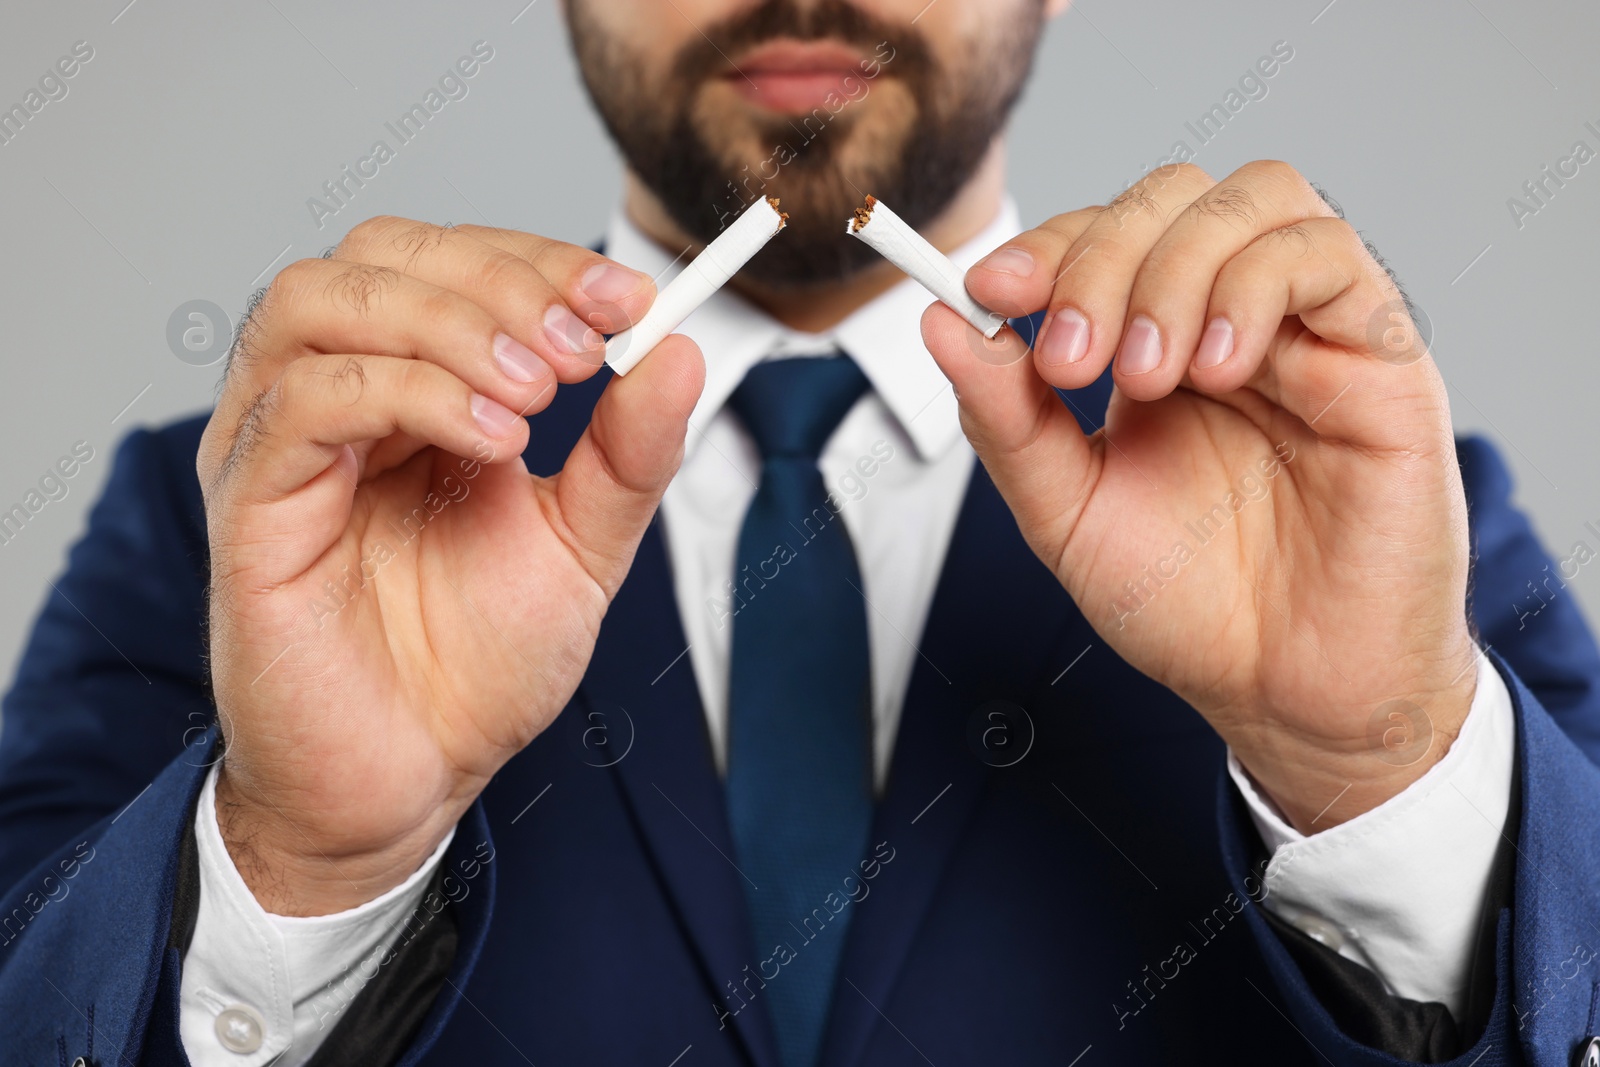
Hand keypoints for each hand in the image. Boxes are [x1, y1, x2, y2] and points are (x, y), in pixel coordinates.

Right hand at [200, 216, 703, 913]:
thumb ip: (627, 450)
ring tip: (539, 392)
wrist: (413, 780)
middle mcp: (334, 398)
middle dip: (500, 280)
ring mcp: (281, 444)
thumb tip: (678, 346)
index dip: (540, 263)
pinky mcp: (250, 506)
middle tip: (586, 345)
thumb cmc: (476, 665)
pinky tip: (492, 441)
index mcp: (407, 391)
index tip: (629, 298)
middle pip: (380, 253)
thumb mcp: (583, 543)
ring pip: (322, 301)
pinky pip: (304, 401)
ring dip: (448, 323)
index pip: (450, 263)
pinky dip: (407, 392)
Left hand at [924, 161, 1478, 832]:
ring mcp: (1308, 329)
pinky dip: (1257, 287)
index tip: (988, 289)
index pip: (1104, 235)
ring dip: (1176, 268)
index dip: (1045, 246)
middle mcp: (1233, 318)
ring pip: (1256, 197)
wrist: (1286, 692)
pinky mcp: (1381, 356)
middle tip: (1073, 361)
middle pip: (1171, 196)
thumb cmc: (1190, 606)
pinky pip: (1331, 254)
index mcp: (1156, 343)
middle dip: (1099, 259)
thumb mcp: (1067, 513)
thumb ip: (1007, 419)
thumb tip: (942, 323)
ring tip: (1150, 373)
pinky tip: (1221, 370)